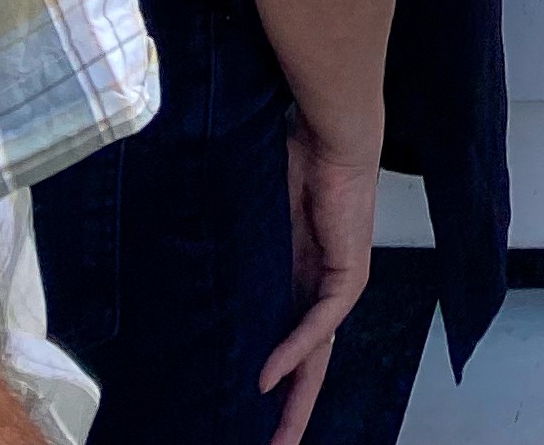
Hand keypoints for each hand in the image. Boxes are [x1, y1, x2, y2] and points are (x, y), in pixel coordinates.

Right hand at [260, 126, 380, 444]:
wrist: (334, 129)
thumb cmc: (295, 156)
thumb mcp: (257, 218)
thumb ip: (240, 253)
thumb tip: (193, 275)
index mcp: (301, 275)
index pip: (289, 340)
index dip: (273, 376)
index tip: (249, 412)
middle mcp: (321, 285)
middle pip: (308, 363)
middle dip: (290, 409)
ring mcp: (339, 281)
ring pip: (318, 355)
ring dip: (297, 396)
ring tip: (277, 438)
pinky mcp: (349, 271)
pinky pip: (321, 321)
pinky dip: (296, 349)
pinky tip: (272, 376)